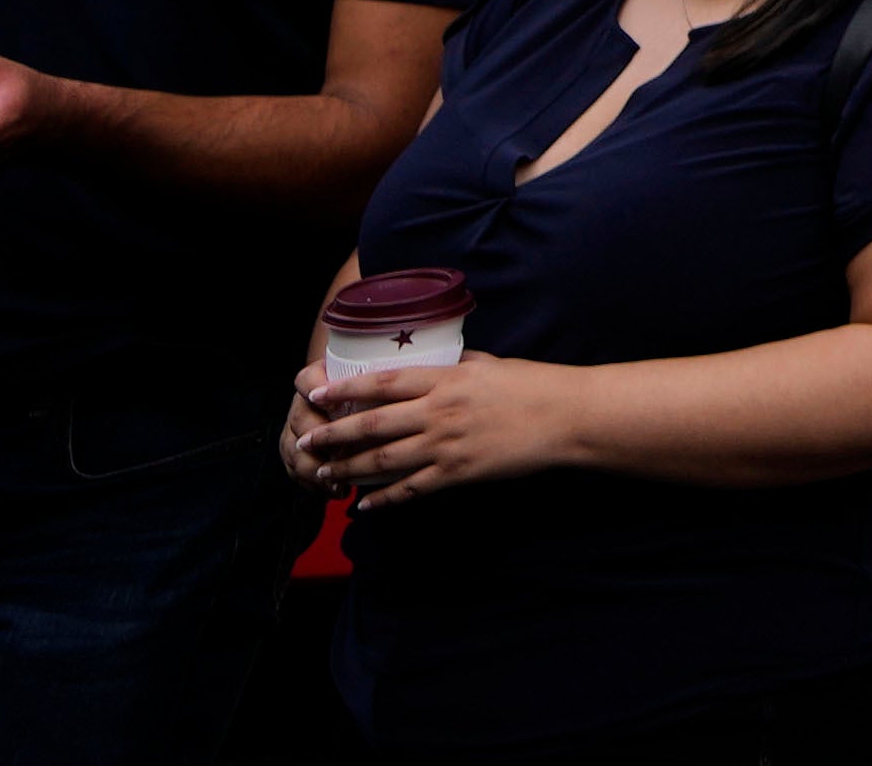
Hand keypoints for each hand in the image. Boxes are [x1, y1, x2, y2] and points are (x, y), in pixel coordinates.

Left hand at [290, 352, 577, 505]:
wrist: (565, 417)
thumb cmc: (532, 385)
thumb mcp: (489, 365)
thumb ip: (456, 368)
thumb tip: (434, 366)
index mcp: (446, 380)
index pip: (384, 383)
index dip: (346, 390)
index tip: (318, 395)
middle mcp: (438, 412)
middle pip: (373, 424)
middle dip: (334, 434)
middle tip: (306, 442)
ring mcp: (446, 445)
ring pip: (384, 459)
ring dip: (349, 468)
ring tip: (325, 473)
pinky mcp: (457, 473)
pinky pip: (411, 489)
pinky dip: (384, 499)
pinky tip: (365, 505)